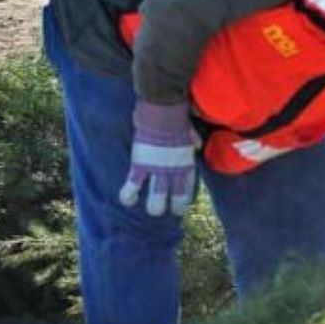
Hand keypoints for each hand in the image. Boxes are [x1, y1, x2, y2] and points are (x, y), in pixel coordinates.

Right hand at [118, 101, 197, 216]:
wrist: (163, 111)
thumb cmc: (177, 119)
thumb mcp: (190, 133)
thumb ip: (193, 142)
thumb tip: (196, 145)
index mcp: (187, 163)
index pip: (188, 187)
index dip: (185, 198)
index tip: (182, 205)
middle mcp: (174, 170)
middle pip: (176, 197)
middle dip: (173, 206)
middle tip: (170, 211)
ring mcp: (157, 170)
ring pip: (156, 197)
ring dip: (155, 207)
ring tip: (154, 211)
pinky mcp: (140, 166)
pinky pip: (133, 185)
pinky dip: (129, 194)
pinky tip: (128, 201)